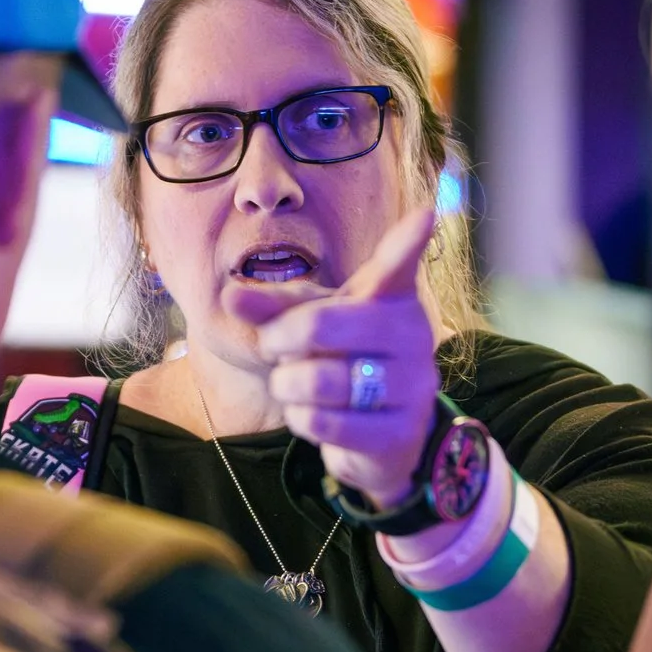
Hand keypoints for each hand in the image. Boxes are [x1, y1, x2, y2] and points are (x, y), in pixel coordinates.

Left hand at [224, 208, 442, 509]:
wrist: (379, 435)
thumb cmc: (342, 360)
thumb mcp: (309, 323)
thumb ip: (272, 308)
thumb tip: (230, 296)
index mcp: (392, 298)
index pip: (397, 267)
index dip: (407, 243)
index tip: (422, 215)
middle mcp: (413, 336)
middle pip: (320, 325)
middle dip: (278, 340)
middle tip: (272, 347)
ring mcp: (414, 386)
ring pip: (318, 380)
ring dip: (286, 385)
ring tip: (293, 385)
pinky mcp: (400, 433)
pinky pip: (325, 422)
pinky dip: (301, 419)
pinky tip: (309, 415)